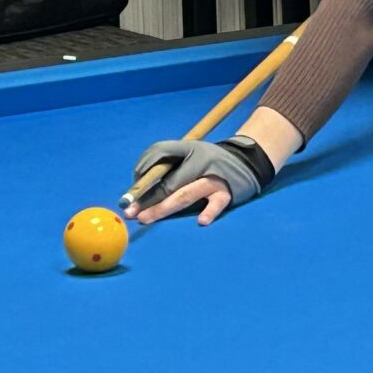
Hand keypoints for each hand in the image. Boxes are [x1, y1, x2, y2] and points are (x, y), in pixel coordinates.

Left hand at [126, 133, 272, 227]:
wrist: (244, 160)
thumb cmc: (208, 161)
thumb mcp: (189, 153)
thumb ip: (167, 166)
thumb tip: (139, 187)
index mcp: (187, 150)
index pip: (160, 158)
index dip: (142, 176)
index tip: (128, 196)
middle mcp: (199, 162)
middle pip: (169, 183)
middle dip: (147, 199)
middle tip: (130, 213)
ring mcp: (213, 179)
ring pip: (186, 194)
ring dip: (164, 207)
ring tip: (146, 218)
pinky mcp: (227, 193)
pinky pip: (217, 203)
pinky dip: (210, 211)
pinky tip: (201, 222)